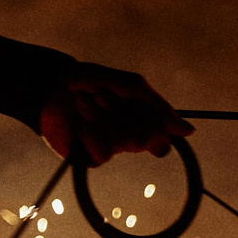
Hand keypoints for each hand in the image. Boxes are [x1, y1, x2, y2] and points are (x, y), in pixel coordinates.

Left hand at [38, 62, 189, 166]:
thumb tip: (189, 131)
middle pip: (145, 141)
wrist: (47, 85)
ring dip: (103, 118)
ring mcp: (109, 148)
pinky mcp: (89, 157)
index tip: (142, 111)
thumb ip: (158, 106)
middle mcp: (128, 136)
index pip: (162, 139)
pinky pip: (103, 153)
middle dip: (122, 113)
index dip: (155, 128)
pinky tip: (77, 121)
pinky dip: (90, 132)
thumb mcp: (129, 84)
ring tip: (83, 102)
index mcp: (141, 120)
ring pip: (123, 144)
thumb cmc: (88, 80)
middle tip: (101, 96)